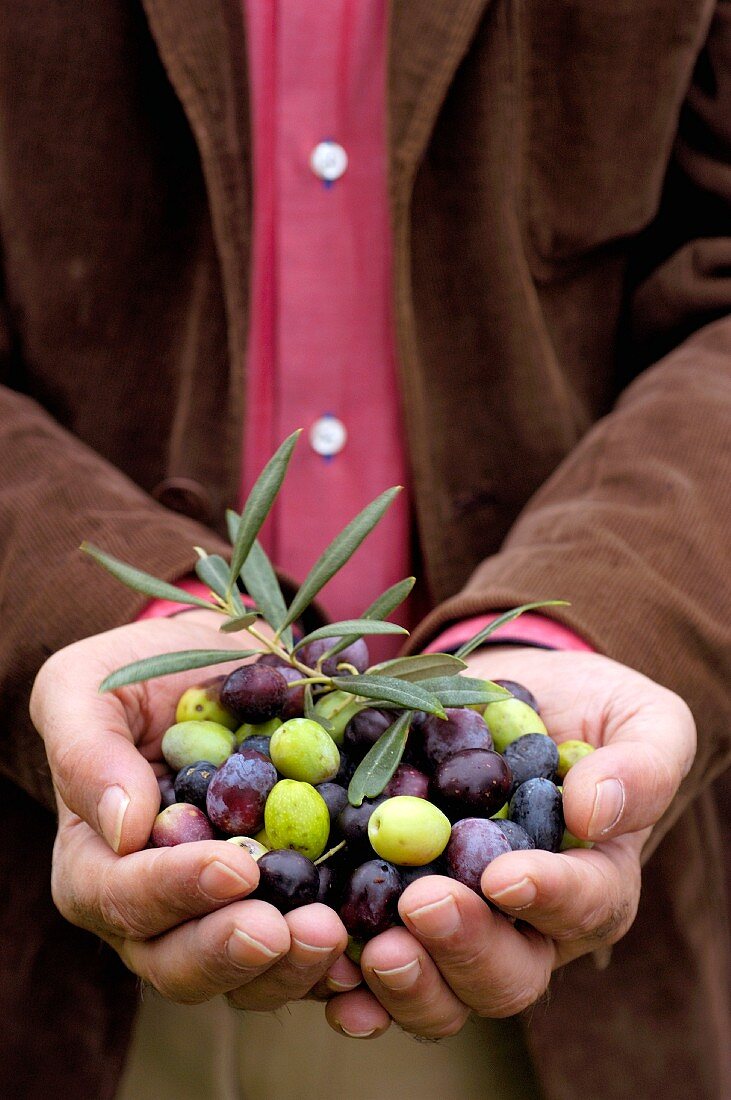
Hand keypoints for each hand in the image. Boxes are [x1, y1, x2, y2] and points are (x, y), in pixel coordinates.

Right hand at [30, 612, 359, 1008]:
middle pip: (181, 962)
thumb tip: (122, 826)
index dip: (176, 890)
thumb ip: (86, 751)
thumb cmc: (136, 669)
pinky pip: (309, 950)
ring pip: (249, 975)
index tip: (233, 867)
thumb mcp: (83, 685)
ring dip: (292, 968)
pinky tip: (373, 951)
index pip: (123, 897)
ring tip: (335, 936)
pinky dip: (340, 964)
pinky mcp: (288, 903)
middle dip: (234, 952)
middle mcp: (157, 909)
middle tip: (287, 929)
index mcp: (97, 865)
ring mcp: (226, 914)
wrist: (220, 661)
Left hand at [325, 648, 695, 1039]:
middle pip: (507, 975)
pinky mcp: (393, 916)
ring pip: (441, 994)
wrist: (502, 696)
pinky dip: (346, 980)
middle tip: (423, 903)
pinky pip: (372, 970)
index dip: (549, 898)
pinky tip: (325, 966)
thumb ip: (642, 765)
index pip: (584, 905)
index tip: (506, 875)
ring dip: (405, 982)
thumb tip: (595, 811)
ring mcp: (458, 930)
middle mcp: (526, 927)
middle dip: (465, 947)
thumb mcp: (639, 719)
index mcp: (594, 884)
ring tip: (371, 949)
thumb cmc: (586, 709)